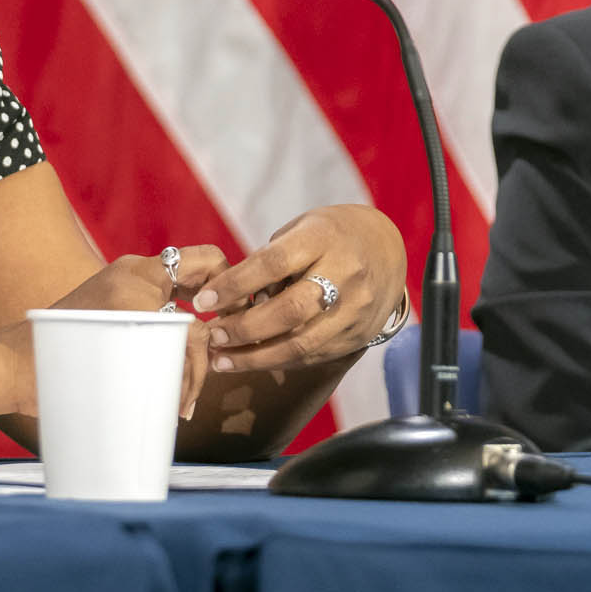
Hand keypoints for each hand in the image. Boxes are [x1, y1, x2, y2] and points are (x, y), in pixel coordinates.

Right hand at [0, 245, 230, 419]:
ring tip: (185, 401)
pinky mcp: (126, 329)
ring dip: (197, 372)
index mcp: (133, 269)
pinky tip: (174, 406)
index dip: (224, 286)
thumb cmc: (60, 352)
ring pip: (193, 334)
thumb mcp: (106, 316)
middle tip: (214, 366)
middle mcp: (137, 274)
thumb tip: (190, 337)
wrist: (13, 362)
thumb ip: (144, 314)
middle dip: (217, 336)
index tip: (220, 323)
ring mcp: (132, 299)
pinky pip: (175, 357)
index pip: (201, 258)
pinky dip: (182, 384)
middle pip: (207, 293)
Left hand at [192, 205, 405, 371]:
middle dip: (244, 329)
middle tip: (212, 336)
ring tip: (221, 360)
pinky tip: (252, 361)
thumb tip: (231, 298)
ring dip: (255, 357)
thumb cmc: (332, 235)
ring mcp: (356, 308)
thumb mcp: (302, 230)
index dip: (235, 285)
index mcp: (324, 238)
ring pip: (301, 343)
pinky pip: (313, 355)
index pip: (273, 263)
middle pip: (289, 310)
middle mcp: (345, 273)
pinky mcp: (358, 334)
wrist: (388, 250)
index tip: (202, 301)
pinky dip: (278, 361)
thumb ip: (270, 261)